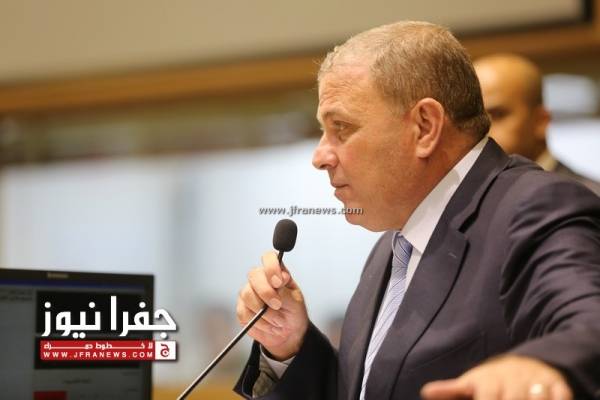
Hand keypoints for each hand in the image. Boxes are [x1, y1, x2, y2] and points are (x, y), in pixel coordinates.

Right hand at [236, 250, 308, 360]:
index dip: (271, 267)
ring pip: (247, 295)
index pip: (269, 258)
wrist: (288, 333)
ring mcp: (249, 293)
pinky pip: (244, 312)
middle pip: (254, 275)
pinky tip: (269, 325)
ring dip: (264, 311)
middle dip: (266, 292)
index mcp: (276, 272)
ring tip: (278, 320)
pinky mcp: (242, 308)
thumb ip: (286, 291)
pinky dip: (259, 322)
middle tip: (278, 305)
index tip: (278, 282)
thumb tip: (279, 279)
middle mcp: (260, 279)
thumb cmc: (293, 313)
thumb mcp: (296, 302)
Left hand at [421, 355, 572, 399]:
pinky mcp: (558, 385)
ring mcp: (536, 382)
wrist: (529, 363)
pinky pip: (561, 397)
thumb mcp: (471, 384)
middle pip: (514, 399)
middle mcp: (512, 380)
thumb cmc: (493, 381)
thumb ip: (451, 391)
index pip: (488, 399)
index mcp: (488, 382)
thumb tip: (426, 392)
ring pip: (537, 399)